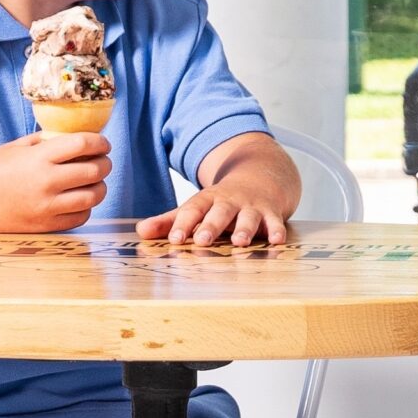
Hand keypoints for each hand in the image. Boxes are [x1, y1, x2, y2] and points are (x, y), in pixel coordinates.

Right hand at [0, 131, 111, 231]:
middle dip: (105, 164)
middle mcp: (45, 182)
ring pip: (93, 196)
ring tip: (95, 183)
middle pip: (94, 171)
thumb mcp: (18, 147)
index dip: (100, 142)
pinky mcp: (45, 226)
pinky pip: (80, 217)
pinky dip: (86, 208)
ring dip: (100, 187)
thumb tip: (78, 139)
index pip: (82, 144)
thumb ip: (48, 141)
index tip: (103, 144)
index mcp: (38, 157)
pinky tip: (80, 200)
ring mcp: (46, 206)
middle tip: (102, 162)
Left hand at [136, 185, 290, 246]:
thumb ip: (170, 221)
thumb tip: (141, 232)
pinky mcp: (272, 212)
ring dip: (244, 229)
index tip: (175, 239)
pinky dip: (277, 230)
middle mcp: (229, 202)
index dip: (183, 224)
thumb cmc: (224, 200)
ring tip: (239, 242)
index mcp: (208, 200)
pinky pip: (275, 221)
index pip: (193, 209)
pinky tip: (277, 240)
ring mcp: (252, 206)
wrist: (262, 175)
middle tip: (202, 240)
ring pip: (248, 217)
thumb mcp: (198, 207)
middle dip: (211, 226)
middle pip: (219, 212)